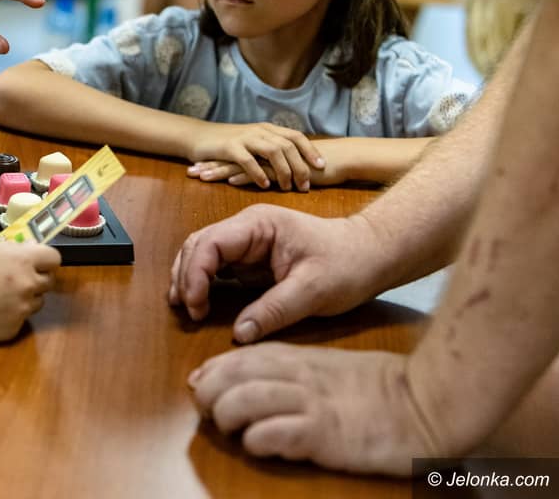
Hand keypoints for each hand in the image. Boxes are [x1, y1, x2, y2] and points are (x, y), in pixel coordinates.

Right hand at [0, 240, 60, 343]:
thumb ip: (10, 248)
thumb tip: (29, 248)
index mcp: (23, 260)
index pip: (54, 258)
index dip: (44, 259)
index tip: (35, 262)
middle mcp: (29, 285)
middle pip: (48, 281)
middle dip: (36, 278)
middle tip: (15, 279)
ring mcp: (23, 310)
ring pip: (36, 302)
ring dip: (25, 298)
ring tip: (0, 296)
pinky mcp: (13, 330)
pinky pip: (20, 320)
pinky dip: (10, 315)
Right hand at [169, 205, 384, 338]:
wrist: (372, 254)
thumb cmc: (348, 264)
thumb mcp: (314, 290)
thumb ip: (274, 310)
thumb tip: (238, 335)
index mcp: (259, 224)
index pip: (211, 243)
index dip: (195, 273)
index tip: (196, 307)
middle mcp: (247, 228)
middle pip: (198, 245)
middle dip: (186, 276)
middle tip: (188, 312)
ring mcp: (247, 242)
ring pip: (202, 253)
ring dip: (189, 277)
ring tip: (186, 308)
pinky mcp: (250, 258)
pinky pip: (216, 266)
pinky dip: (203, 282)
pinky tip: (200, 302)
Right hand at [186, 123, 324, 190]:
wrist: (197, 136)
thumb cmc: (226, 144)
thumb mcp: (252, 143)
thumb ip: (270, 150)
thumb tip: (292, 164)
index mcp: (267, 129)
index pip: (296, 136)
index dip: (310, 150)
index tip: (322, 166)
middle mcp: (259, 131)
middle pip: (288, 145)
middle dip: (301, 166)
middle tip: (306, 185)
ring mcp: (245, 137)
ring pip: (273, 151)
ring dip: (283, 171)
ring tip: (288, 188)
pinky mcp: (230, 147)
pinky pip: (249, 160)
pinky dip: (259, 174)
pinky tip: (264, 186)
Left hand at [188, 343, 440, 474]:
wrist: (431, 401)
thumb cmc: (382, 390)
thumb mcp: (331, 369)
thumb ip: (292, 371)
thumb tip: (250, 379)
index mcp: (300, 358)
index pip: (239, 357)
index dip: (213, 370)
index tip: (201, 384)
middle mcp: (299, 376)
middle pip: (232, 375)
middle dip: (209, 392)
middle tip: (209, 411)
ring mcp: (311, 404)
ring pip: (244, 400)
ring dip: (225, 416)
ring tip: (231, 431)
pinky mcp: (324, 434)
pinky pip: (273, 433)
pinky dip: (255, 441)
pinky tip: (259, 446)